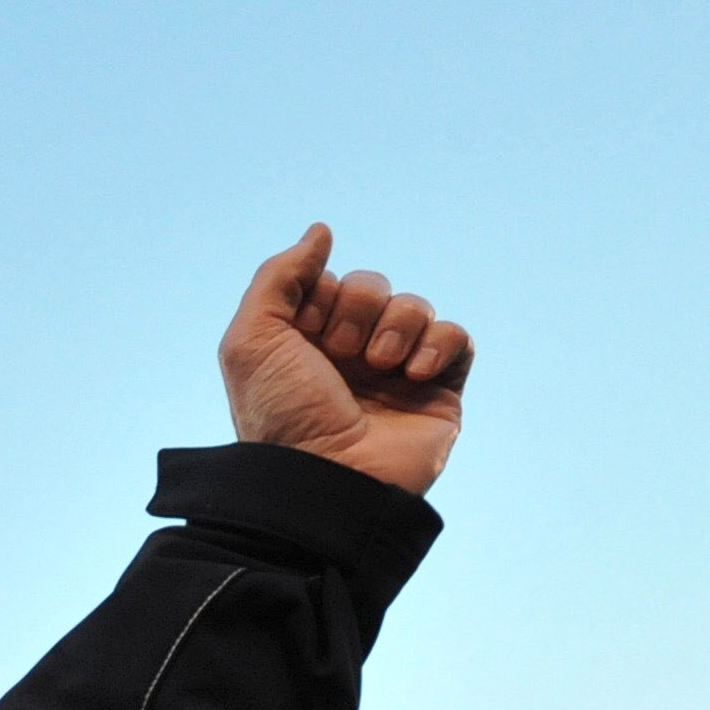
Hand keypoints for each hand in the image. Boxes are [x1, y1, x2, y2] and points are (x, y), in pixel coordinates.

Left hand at [219, 225, 472, 498]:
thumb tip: (320, 231)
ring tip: (379, 366)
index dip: (322, 296)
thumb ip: (279, 275)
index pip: (331, 283)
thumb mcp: (252, 337)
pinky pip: (456, 337)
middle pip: (374, 287)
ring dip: (397, 325)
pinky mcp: (439, 392)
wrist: (327, 478)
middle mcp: (352, 356)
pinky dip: (437, 343)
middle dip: (359, 308)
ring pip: (416, 306)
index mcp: (308, 344)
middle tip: (341, 353)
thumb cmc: (283, 414)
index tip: (306, 331)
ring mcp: (397, 373)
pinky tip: (413, 373)